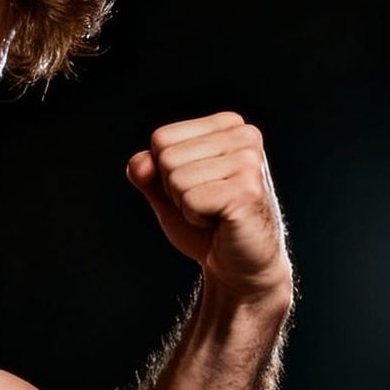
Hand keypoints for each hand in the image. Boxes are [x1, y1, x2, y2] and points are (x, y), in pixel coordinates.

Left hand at [126, 112, 291, 300]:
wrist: (238, 263)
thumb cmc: (205, 224)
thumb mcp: (167, 192)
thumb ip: (147, 173)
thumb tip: (139, 163)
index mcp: (227, 125)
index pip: (161, 138)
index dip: (163, 172)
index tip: (194, 187)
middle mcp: (244, 136)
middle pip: (166, 157)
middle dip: (173, 190)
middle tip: (205, 204)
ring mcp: (250, 161)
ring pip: (176, 179)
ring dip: (186, 206)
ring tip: (214, 211)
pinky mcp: (248, 190)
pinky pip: (191, 200)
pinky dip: (196, 218)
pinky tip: (220, 221)